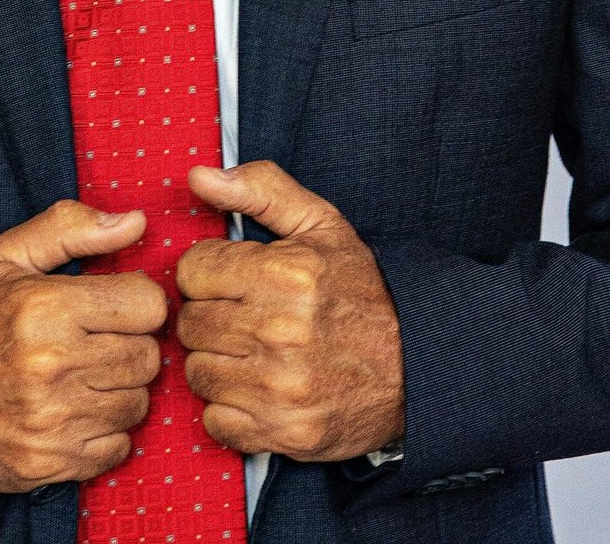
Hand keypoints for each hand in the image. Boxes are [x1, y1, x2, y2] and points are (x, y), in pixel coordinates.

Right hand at [0, 200, 165, 491]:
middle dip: (130, 344)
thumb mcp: (8, 256)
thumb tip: (136, 222)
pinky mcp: (48, 463)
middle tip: (98, 341)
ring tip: (84, 375)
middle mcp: (53, 364)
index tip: (114, 305)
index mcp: (48, 306)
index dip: (136, 301)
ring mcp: (52, 419)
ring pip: (137, 403)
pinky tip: (76, 411)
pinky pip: (118, 447)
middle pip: (148, 357)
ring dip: (119, 389)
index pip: (148, 305)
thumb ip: (72, 228)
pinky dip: (105, 431)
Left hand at [176, 161, 403, 462]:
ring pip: (197, 372)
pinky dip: (230, 408)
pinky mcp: (286, 434)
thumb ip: (259, 190)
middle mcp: (281, 331)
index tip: (231, 278)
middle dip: (209, 315)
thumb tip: (198, 176)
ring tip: (249, 351)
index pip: (192, 270)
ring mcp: (283, 388)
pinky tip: (256, 388)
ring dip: (216, 361)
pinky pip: (216, 421)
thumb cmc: (360, 290)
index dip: (207, 271)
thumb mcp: (320, 224)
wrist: (418, 364)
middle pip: (190, 323)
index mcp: (286, 273)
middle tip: (241, 316)